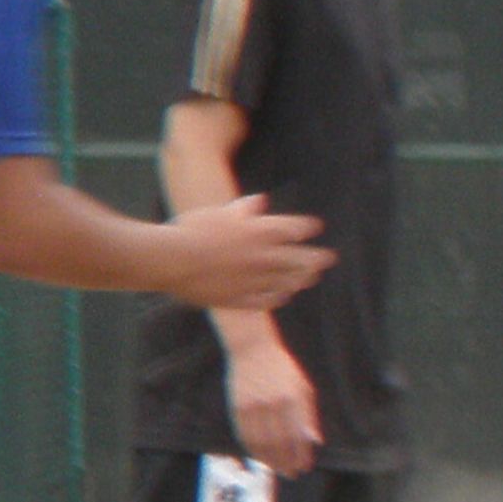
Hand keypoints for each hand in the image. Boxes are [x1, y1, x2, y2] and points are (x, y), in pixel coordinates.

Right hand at [160, 194, 327, 312]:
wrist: (173, 259)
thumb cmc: (193, 229)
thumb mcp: (220, 212)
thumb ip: (244, 208)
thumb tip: (261, 200)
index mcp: (260, 231)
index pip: (294, 228)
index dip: (307, 227)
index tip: (316, 227)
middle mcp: (264, 257)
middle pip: (299, 259)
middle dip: (316, 258)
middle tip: (329, 258)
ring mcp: (254, 280)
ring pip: (287, 281)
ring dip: (301, 279)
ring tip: (310, 278)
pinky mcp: (240, 299)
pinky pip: (267, 301)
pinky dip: (278, 298)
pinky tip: (284, 296)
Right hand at [223, 331, 321, 477]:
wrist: (253, 350)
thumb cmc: (283, 370)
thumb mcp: (303, 388)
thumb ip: (309, 415)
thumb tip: (315, 441)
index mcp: (293, 399)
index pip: (298, 436)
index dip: (301, 455)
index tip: (304, 467)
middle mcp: (273, 404)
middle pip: (280, 443)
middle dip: (287, 462)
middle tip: (292, 473)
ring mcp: (253, 406)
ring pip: (262, 443)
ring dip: (270, 460)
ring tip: (278, 469)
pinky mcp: (238, 407)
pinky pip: (245, 436)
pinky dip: (253, 450)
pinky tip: (261, 457)